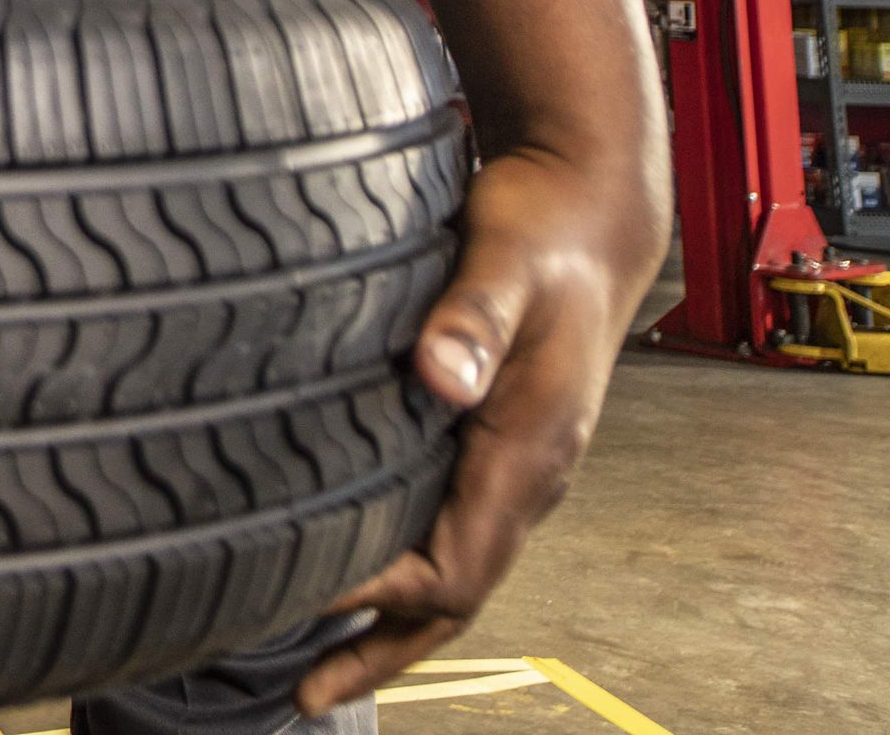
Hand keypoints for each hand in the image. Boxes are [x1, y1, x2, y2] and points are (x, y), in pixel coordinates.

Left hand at [294, 146, 660, 714]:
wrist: (587, 204)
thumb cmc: (540, 228)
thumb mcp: (503, 262)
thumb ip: (470, 318)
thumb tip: (440, 378)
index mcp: (531, 451)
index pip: (458, 567)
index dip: (384, 599)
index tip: (304, 603)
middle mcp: (529, 474)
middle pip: (457, 597)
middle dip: (382, 651)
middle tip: (302, 695)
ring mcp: (515, 462)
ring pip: (454, 569)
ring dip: (389, 622)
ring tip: (311, 659)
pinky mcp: (495, 439)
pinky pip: (451, 529)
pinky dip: (404, 569)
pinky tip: (352, 563)